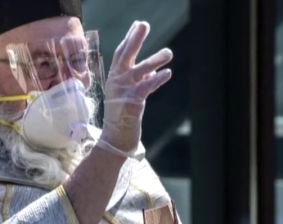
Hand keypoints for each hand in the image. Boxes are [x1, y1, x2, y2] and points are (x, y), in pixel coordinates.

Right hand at [97, 21, 172, 157]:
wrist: (115, 140)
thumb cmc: (122, 118)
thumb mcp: (127, 95)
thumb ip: (138, 82)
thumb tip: (153, 71)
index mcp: (114, 80)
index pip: (120, 55)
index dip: (129, 39)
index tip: (137, 25)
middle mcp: (116, 83)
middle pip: (124, 56)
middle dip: (134, 39)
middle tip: (143, 24)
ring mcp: (122, 93)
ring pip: (138, 71)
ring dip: (154, 60)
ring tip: (169, 52)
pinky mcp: (131, 104)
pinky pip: (145, 87)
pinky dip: (157, 79)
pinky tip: (167, 73)